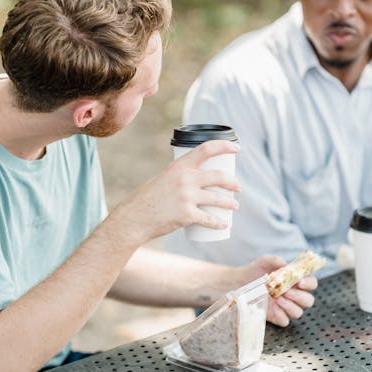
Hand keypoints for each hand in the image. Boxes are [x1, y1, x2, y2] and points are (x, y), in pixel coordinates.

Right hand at [109, 140, 240, 243]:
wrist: (134, 218)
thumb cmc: (147, 199)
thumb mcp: (163, 179)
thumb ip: (180, 177)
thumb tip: (197, 178)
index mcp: (178, 166)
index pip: (206, 149)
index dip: (224, 146)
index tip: (237, 148)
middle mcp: (184, 179)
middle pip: (219, 176)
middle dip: (233, 182)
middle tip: (238, 188)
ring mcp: (186, 197)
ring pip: (219, 199)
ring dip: (231, 203)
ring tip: (234, 206)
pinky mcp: (187, 215)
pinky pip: (209, 219)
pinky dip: (218, 223)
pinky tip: (224, 225)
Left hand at [245, 255, 316, 326]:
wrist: (240, 282)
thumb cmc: (256, 271)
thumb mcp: (264, 261)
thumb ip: (275, 260)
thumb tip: (285, 264)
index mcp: (295, 281)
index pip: (311, 284)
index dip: (309, 283)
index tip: (300, 282)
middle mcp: (293, 295)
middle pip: (308, 301)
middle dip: (300, 297)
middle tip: (287, 291)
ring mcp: (285, 306)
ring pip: (298, 312)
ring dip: (290, 306)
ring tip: (277, 297)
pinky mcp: (276, 316)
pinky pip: (285, 321)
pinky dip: (282, 316)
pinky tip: (274, 308)